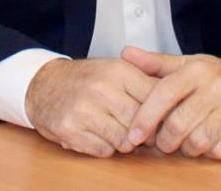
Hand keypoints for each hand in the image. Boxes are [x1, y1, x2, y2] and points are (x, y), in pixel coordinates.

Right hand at [23, 57, 157, 156]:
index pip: (155, 99)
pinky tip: (99, 136)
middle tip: (143, 135)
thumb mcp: (115, 70)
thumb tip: (177, 102)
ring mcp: (84, 110)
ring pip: (124, 141)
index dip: (161, 115)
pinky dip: (106, 149)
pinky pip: (103, 151)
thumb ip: (144, 82)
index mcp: (118, 71)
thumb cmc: (86, 79)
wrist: (43, 85)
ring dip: (125, 143)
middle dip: (145, 134)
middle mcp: (101, 88)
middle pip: (141, 123)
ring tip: (119, 133)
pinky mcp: (70, 130)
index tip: (162, 122)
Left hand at [120, 47, 220, 159]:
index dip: (145, 117)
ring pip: (198, 141)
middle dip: (164, 141)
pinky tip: (208, 144)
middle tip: (163, 144)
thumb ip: (157, 63)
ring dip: (187, 149)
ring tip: (186, 144)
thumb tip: (126, 53)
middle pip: (178, 124)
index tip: (133, 135)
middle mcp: (217, 86)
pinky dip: (210, 153)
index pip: (164, 94)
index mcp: (198, 70)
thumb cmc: (219, 77)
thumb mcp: (189, 65)